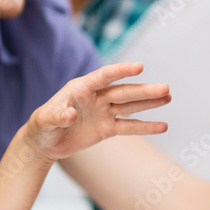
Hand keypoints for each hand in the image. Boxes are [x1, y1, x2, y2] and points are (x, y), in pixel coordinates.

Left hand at [24, 62, 169, 163]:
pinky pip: (128, 127)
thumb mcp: (44, 120)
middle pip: (123, 92)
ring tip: (168, 97)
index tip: (140, 67)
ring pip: (130, 106)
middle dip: (144, 91)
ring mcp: (104, 111)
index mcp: (81, 87)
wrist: (43, 143)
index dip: (121, 71)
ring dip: (149, 102)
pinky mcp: (107, 128)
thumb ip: (57, 116)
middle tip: (165, 88)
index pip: (104, 76)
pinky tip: (162, 126)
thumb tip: (71, 115)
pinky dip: (145, 126)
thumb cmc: (41, 126)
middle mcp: (96, 96)